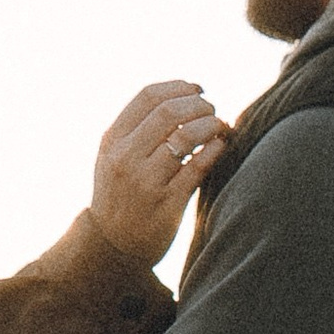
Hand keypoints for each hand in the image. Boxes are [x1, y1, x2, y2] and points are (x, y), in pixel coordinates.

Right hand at [90, 80, 226, 263]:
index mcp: (112, 140)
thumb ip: (136, 129)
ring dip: (211, 124)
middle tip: (211, 109)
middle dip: (198, 105)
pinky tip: (221, 145)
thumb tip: (182, 95)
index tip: (197, 90)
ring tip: (219, 126)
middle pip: (169, 112)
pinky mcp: (167, 203)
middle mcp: (125, 158)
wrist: (113, 247)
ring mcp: (145, 181)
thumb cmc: (121, 195)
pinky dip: (215, 149)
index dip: (179, 87)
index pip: (148, 96)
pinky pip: (198, 167)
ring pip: (186, 137)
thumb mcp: (114, 157)